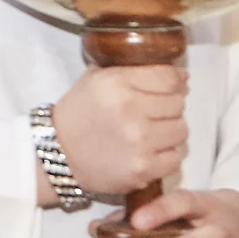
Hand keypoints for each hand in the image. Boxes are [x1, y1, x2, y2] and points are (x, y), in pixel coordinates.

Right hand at [51, 64, 188, 196]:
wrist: (57, 154)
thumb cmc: (79, 114)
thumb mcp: (96, 79)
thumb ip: (134, 70)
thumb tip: (181, 75)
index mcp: (116, 83)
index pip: (169, 78)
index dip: (173, 83)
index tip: (169, 89)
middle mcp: (129, 109)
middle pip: (178, 104)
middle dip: (167, 108)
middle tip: (149, 115)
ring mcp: (139, 141)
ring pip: (181, 130)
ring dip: (168, 132)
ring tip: (149, 134)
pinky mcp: (143, 168)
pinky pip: (175, 158)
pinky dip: (165, 157)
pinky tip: (147, 153)